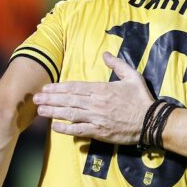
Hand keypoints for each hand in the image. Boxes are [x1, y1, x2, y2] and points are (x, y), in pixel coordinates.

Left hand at [33, 52, 154, 144]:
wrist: (151, 121)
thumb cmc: (141, 98)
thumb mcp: (133, 76)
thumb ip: (117, 64)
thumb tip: (105, 54)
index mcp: (102, 89)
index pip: (76, 87)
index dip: (59, 88)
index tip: (46, 87)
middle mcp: (96, 103)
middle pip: (69, 100)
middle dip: (50, 99)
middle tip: (36, 98)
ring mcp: (97, 118)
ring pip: (70, 114)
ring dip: (53, 112)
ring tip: (40, 110)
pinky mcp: (99, 132)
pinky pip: (79, 130)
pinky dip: (66, 129)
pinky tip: (55, 127)